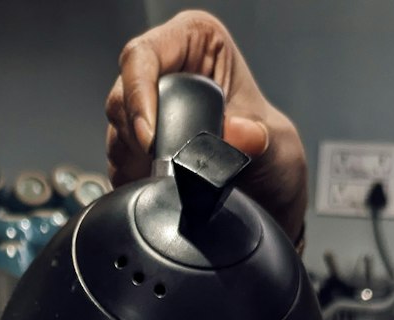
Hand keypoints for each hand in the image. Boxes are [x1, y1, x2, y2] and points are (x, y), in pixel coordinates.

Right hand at [105, 9, 307, 243]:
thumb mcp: (277, 145)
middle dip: (136, 136)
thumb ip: (258, 138)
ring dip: (134, 162)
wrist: (268, 200)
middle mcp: (168, 71)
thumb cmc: (272, 157)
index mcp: (197, 44)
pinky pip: (116, 161)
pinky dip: (131, 179)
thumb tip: (237, 134)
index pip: (144, 56)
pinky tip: (155, 188)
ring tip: (165, 181)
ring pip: (116, 131)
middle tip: (161, 168)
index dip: (138, 94)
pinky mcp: (138, 147)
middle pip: (122, 95)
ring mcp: (150, 110)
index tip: (149, 138)